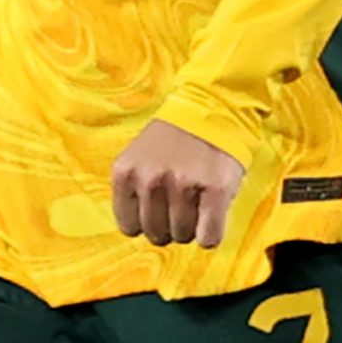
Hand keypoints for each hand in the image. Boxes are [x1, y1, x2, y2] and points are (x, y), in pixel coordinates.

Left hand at [111, 120, 246, 247]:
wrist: (214, 104)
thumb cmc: (176, 138)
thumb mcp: (140, 158)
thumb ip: (135, 190)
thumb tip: (141, 230)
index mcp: (125, 173)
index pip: (130, 228)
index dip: (148, 221)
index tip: (161, 208)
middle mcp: (150, 180)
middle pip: (157, 235)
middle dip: (171, 225)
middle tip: (183, 203)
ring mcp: (183, 184)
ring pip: (183, 236)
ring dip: (193, 226)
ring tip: (199, 200)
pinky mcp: (216, 190)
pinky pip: (209, 237)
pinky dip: (212, 233)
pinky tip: (214, 213)